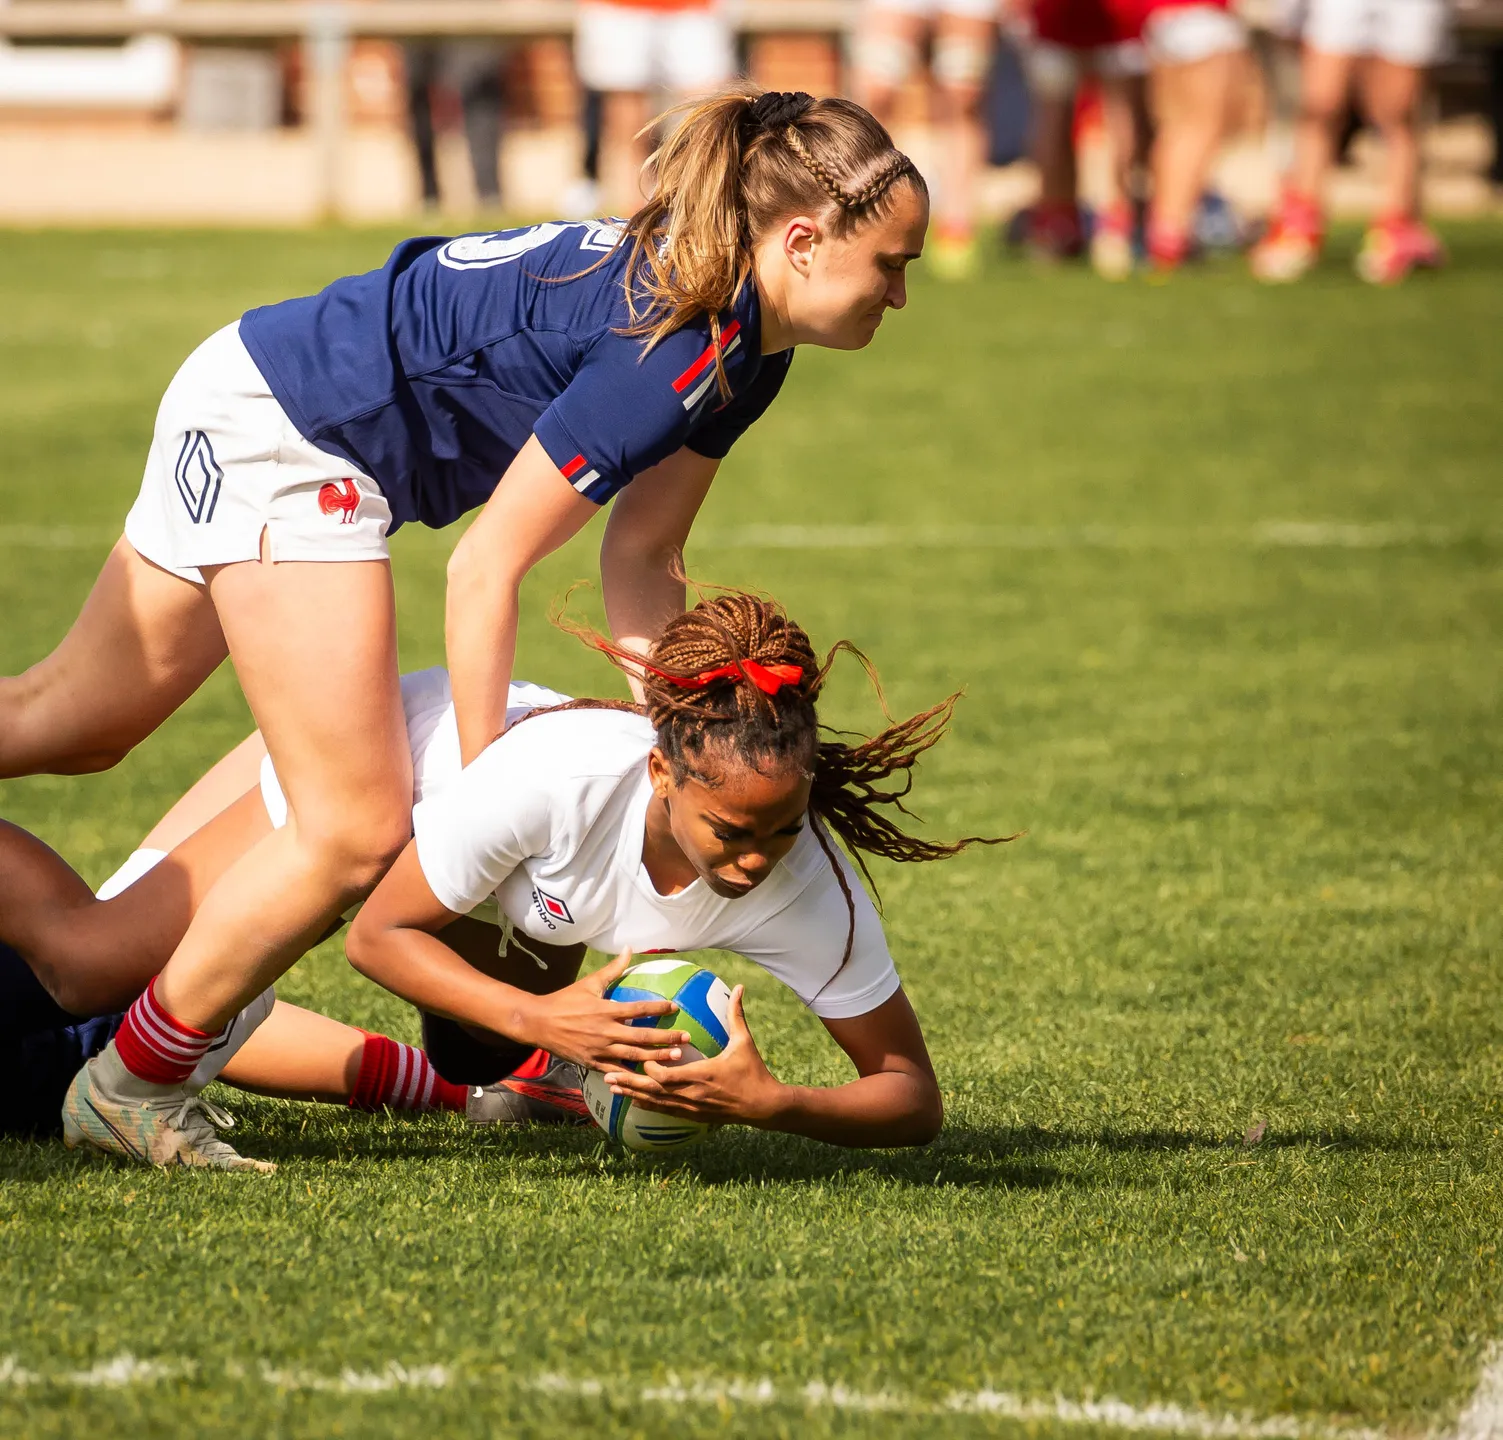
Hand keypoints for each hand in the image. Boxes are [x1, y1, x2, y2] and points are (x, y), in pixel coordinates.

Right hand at [522, 950, 689, 1072]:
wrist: (538, 1023)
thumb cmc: (565, 1001)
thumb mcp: (589, 983)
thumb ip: (613, 969)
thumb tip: (629, 949)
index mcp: (606, 1010)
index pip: (639, 1009)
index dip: (658, 1008)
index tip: (675, 1007)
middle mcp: (606, 1031)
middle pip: (642, 1036)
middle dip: (666, 1038)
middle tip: (686, 1039)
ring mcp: (600, 1050)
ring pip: (634, 1056)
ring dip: (656, 1058)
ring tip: (675, 1058)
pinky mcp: (593, 1063)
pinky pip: (617, 1071)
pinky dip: (632, 1075)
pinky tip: (649, 1078)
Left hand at [602, 985, 782, 1127]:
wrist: (762, 1106)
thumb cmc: (753, 1072)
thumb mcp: (745, 1042)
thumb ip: (737, 1014)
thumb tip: (738, 987)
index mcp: (701, 1075)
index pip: (667, 1075)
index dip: (650, 1067)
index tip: (638, 1054)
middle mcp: (692, 1094)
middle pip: (653, 1091)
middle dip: (630, 1083)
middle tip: (608, 1074)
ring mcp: (691, 1107)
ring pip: (655, 1103)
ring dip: (633, 1095)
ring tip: (613, 1087)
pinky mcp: (694, 1115)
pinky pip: (665, 1111)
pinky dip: (648, 1105)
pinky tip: (634, 1100)